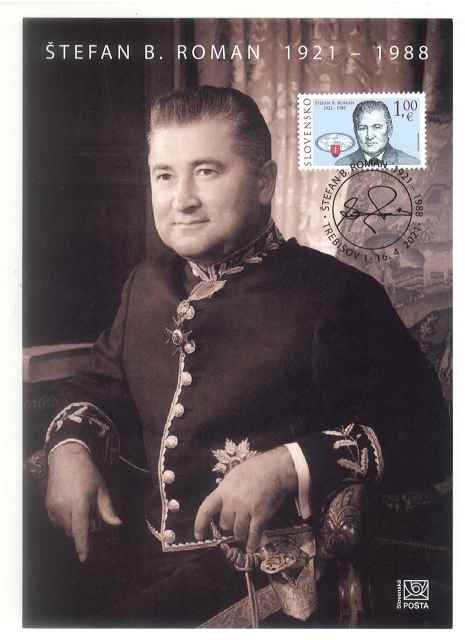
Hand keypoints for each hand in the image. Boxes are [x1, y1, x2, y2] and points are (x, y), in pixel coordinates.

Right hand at [46, 442, 121, 561]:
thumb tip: (117, 524)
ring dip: (73, 525)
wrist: (66, 459)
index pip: (80, 530)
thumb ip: (107, 509)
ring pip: (65, 527)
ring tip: (80, 508)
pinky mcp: (48, 506)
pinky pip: (57, 521)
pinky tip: (70, 507)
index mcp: (80, 503)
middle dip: (82, 530)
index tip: (83, 558)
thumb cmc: (87, 473)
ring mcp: (54, 507)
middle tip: (91, 516)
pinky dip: (65, 520)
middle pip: (73, 531)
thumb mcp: (101, 489)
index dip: (82, 545)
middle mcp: (64, 507)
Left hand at [194, 446, 296, 552]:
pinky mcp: (260, 515)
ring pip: (238, 532)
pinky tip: (251, 548)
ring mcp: (246, 509)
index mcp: (223, 490)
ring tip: (243, 535)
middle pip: (224, 524)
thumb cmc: (256, 468)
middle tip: (233, 525)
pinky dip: (252, 543)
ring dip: (240, 535)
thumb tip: (221, 503)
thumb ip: (226, 490)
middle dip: (228, 527)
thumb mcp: (234, 475)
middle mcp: (232, 501)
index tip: (199, 535)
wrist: (275, 468)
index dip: (200, 525)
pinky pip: (253, 534)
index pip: (205, 510)